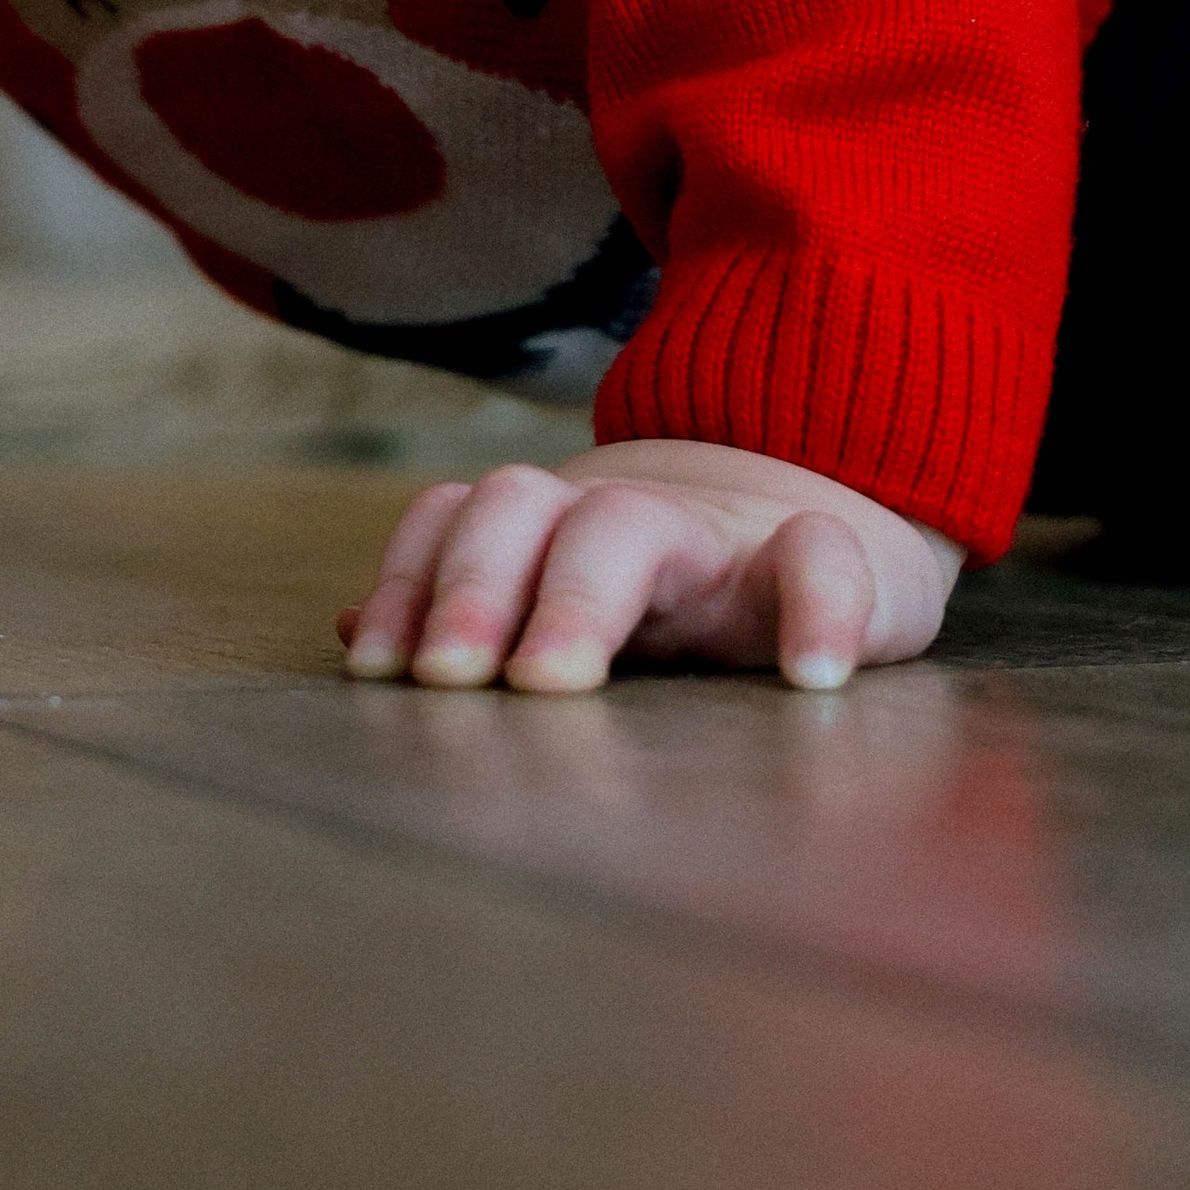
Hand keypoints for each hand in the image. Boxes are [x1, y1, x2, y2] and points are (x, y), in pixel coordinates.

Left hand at [337, 439, 960, 694]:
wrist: (825, 507)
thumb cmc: (676, 584)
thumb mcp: (573, 590)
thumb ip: (474, 600)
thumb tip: (351, 628)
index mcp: (555, 534)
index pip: (459, 521)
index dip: (409, 583)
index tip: (375, 670)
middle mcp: (625, 520)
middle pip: (522, 508)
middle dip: (472, 588)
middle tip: (449, 680)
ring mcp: (722, 537)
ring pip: (631, 524)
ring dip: (578, 596)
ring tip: (552, 682)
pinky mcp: (838, 561)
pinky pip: (825, 561)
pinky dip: (821, 610)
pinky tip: (812, 678)